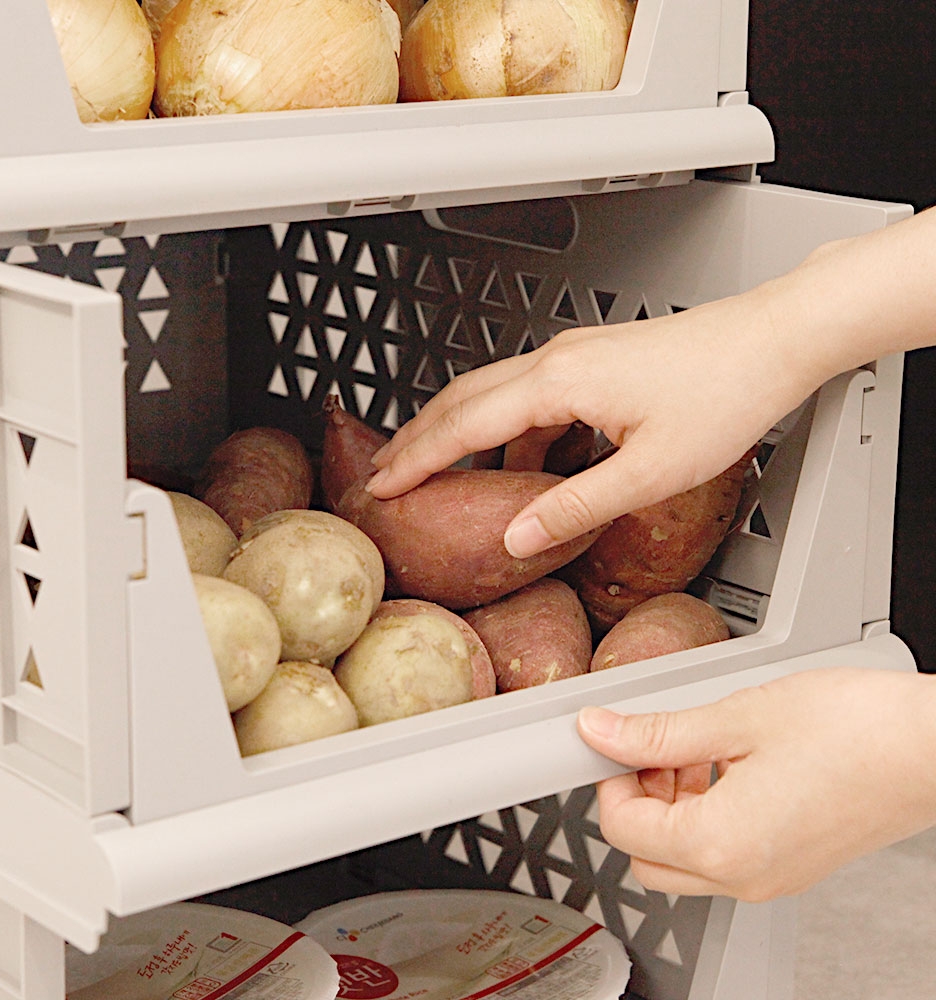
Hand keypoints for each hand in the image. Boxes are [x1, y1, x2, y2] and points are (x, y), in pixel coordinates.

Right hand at [367, 287, 820, 558]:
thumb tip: (516, 538)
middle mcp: (556, 360)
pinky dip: (505, 431)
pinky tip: (514, 463)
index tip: (381, 485)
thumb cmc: (725, 393)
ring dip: (457, 431)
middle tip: (383, 473)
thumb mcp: (649, 471)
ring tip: (432, 470)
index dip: (416, 459)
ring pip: (492, 394)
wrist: (773, 338)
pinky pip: (530, 397)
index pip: (463, 425)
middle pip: (462, 399)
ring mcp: (575, 356)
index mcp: (558, 383)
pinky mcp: (595, 362)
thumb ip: (575, 507)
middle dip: (418, 438)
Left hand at [577, 667, 935, 900]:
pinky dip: (706, 816)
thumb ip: (657, 732)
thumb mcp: (736, 718)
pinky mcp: (792, 866)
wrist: (931, 745)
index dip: (610, 778)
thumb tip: (599, 731)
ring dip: (671, 807)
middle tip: (654, 747)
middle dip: (638, 799)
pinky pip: (724, 856)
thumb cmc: (853, 729)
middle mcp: (744, 877)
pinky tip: (727, 765)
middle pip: (646, 856)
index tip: (618, 742)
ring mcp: (771, 877)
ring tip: (696, 749)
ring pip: (684, 860)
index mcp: (722, 845)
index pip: (621, 828)